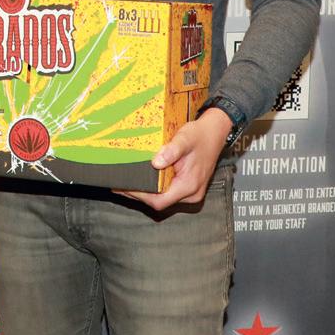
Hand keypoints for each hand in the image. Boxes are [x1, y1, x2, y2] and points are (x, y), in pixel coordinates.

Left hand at [116, 108, 232, 213]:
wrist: (215, 132)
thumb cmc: (200, 135)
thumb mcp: (185, 138)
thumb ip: (171, 150)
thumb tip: (156, 162)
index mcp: (190, 185)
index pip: (160, 200)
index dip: (140, 196)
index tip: (125, 187)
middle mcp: (191, 193)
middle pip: (159, 202)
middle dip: (138, 194)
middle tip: (119, 184)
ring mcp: (190, 192)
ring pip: (163, 199)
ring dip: (145, 192)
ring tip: (126, 182)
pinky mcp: (187, 188)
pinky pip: (167, 192)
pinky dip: (153, 188)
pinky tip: (142, 180)